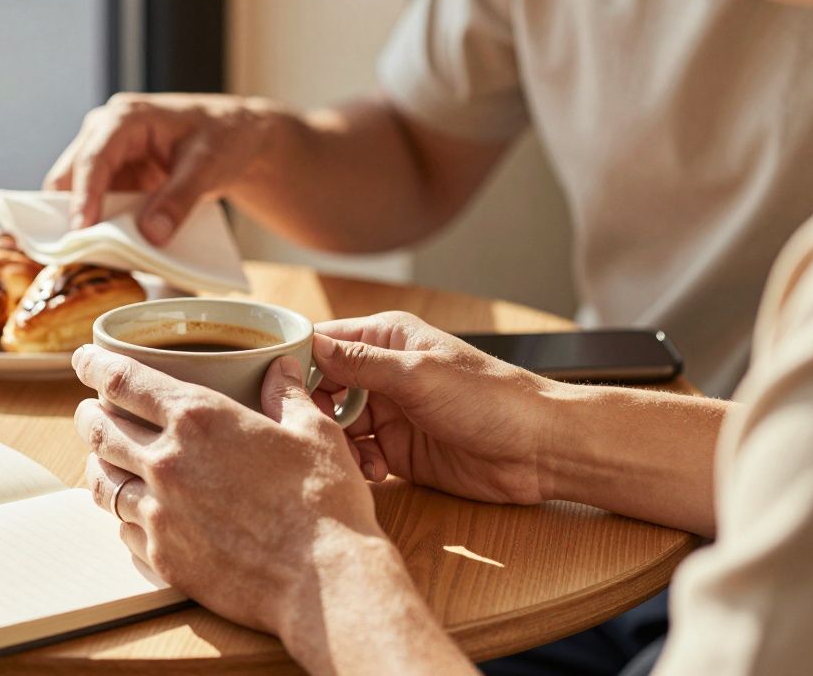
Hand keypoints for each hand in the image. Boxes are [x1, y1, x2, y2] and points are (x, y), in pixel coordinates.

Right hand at [44, 93, 292, 242]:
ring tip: (95, 256)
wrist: (235, 135)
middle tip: (80, 252)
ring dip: (85, 223)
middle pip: (70, 175)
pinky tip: (112, 249)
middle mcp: (105, 133)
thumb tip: (150, 235)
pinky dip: (101, 226)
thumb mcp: (207, 166)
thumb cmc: (222, 136)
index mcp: (125, 118)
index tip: (81, 229)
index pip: (94, 158)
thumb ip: (179, 200)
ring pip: (76, 193)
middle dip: (72, 212)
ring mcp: (106, 156)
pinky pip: (96, 205)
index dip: (83, 195)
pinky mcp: (114, 178)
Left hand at [70, 344, 383, 636]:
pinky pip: (122, 528)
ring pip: (102, 481)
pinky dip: (122, 514)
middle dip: (89, 413)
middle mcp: (166, 462)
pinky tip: (133, 511)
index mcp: (198, 417)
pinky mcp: (162, 558)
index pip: (123, 379)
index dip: (94, 364)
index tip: (83, 359)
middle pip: (100, 429)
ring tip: (103, 459)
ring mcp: (158, 513)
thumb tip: (282, 369)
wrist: (324, 581)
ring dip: (98, 464)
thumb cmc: (324, 501)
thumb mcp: (314, 432)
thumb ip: (288, 395)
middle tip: (90, 409)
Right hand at [313, 312, 562, 505]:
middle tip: (308, 430)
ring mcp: (391, 413)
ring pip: (337, 426)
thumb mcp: (417, 375)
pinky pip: (361, 456)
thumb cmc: (489, 398)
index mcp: (386, 340)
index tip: (272, 386)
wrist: (540, 449)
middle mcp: (383, 373)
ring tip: (350, 455)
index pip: (323, 342)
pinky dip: (360, 465)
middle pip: (322, 388)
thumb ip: (360, 363)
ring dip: (336, 443)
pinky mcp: (400, 451)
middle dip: (312, 410)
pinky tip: (376, 472)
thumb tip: (309, 346)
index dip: (294, 362)